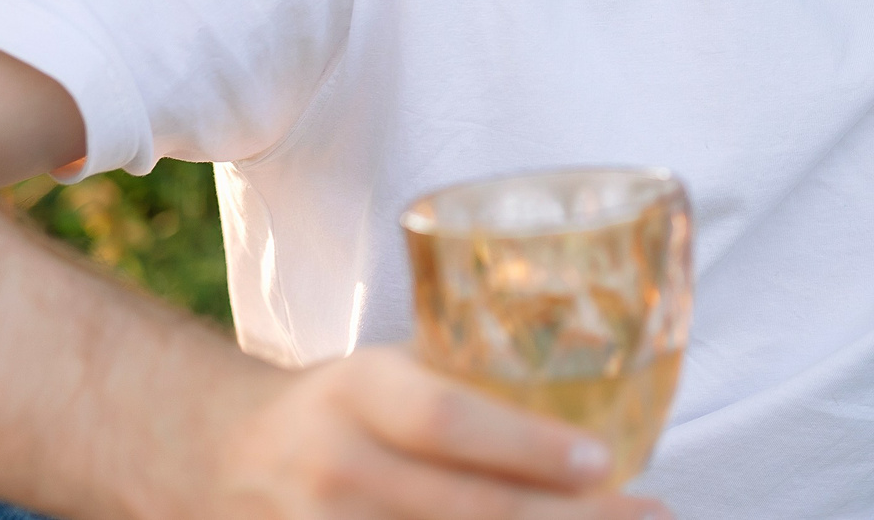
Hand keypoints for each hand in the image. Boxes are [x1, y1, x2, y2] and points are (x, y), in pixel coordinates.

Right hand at [202, 346, 670, 519]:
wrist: (224, 455)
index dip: (525, 446)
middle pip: (462, 509)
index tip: (603, 460)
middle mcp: (339, 467)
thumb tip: (607, 375)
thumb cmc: (346, 404)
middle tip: (650, 513)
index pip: (445, 420)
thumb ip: (474, 376)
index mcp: (362, 392)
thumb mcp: (394, 368)